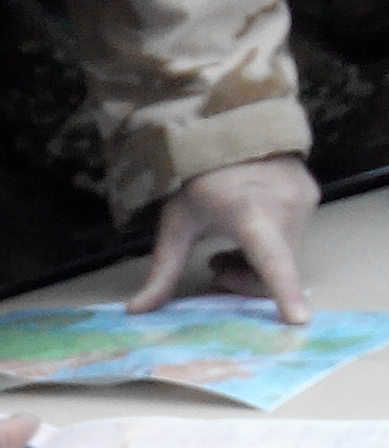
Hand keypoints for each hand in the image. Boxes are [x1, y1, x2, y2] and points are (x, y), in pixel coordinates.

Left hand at [126, 155, 318, 327]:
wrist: (233, 127)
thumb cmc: (200, 178)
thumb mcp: (177, 222)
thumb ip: (162, 269)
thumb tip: (135, 312)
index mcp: (250, 214)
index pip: (270, 260)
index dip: (284, 292)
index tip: (298, 320)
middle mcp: (285, 208)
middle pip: (273, 273)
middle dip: (243, 280)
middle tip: (216, 266)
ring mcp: (304, 202)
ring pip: (287, 259)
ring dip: (257, 264)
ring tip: (230, 247)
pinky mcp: (313, 198)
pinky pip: (295, 240)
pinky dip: (273, 246)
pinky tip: (250, 228)